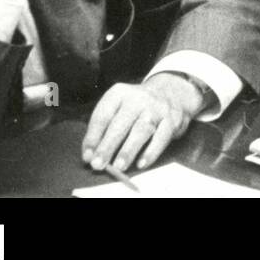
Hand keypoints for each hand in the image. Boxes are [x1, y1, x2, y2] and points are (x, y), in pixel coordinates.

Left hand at [82, 73, 206, 172]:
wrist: (170, 91)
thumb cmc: (135, 107)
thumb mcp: (117, 108)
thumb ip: (102, 130)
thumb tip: (90, 156)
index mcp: (119, 93)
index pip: (103, 115)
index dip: (93, 137)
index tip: (87, 157)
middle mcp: (138, 98)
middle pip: (120, 123)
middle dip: (108, 146)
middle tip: (98, 164)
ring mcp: (156, 108)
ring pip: (141, 130)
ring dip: (128, 150)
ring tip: (118, 167)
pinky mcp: (172, 119)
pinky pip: (161, 137)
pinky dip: (151, 152)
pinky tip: (141, 164)